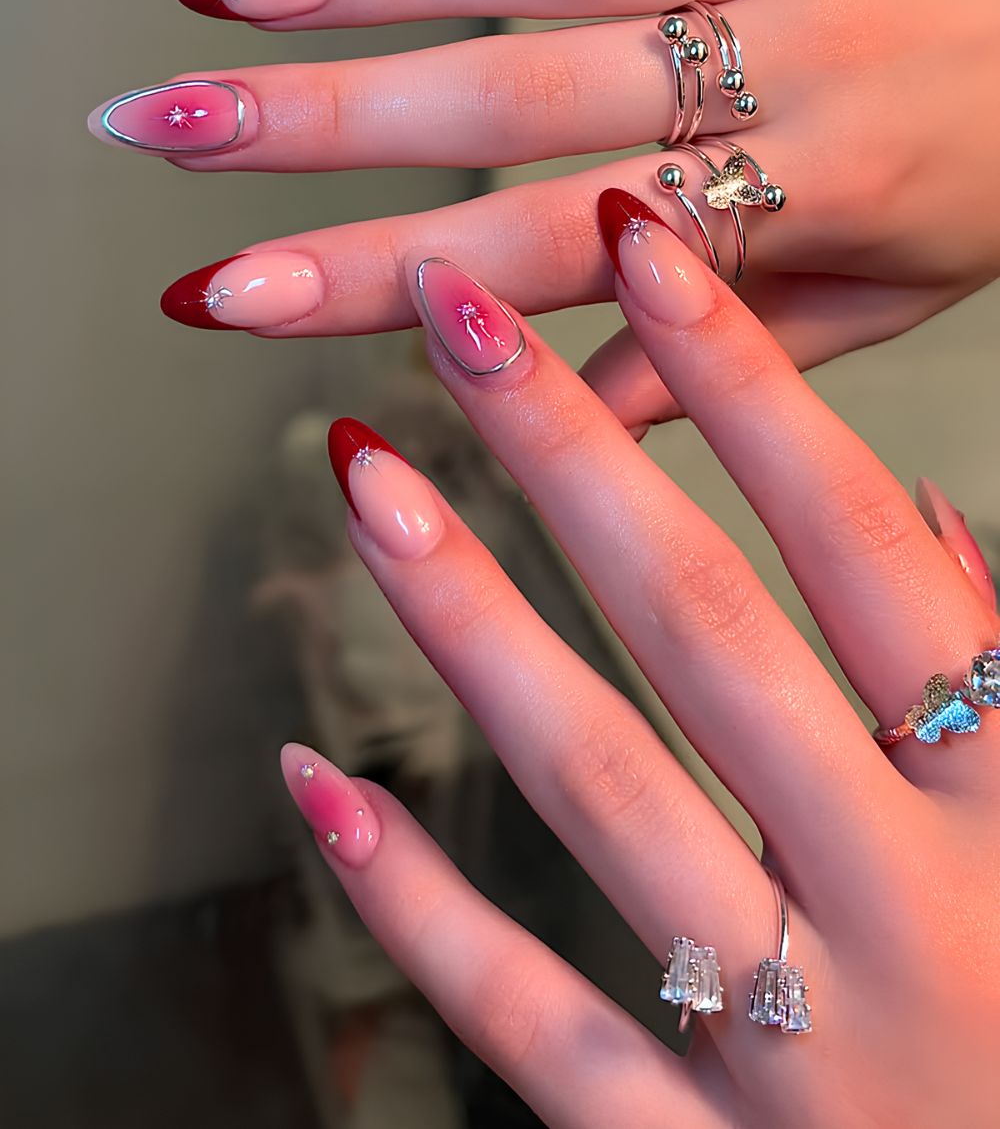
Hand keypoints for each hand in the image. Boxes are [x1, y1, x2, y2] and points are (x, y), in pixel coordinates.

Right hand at [89, 0, 999, 425]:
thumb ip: (723, 361)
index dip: (372, 282)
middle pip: (517, 94)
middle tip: (165, 129)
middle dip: (320, 117)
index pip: (543, 257)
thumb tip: (556, 417)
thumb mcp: (887, 305)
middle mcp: (785, 63)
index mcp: (802, 204)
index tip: (228, 296)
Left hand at [280, 189, 998, 1127]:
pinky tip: (319, 781)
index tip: (644, 254)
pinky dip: (419, 898)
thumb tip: (926, 511)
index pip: (868, 555)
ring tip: (370, 483)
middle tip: (455, 320)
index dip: (752, 386)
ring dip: (470, 620)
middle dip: (574, 453)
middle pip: (712, 635)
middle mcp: (907, 919)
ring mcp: (794, 1055)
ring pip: (602, 792)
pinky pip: (532, 1018)